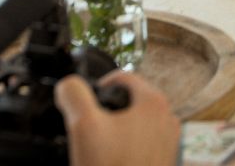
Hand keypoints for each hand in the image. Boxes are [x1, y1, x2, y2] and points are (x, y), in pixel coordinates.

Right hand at [57, 71, 180, 165]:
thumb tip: (67, 85)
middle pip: (129, 102)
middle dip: (106, 113)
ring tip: (98, 150)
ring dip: (114, 133)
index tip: (83, 103)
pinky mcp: (163, 161)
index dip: (97, 87)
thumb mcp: (83, 125)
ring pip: (134, 125)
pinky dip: (124, 149)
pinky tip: (109, 162)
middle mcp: (166, 119)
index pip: (122, 77)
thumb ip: (73, 95)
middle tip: (89, 131)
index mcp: (153, 102)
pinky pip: (140, 145)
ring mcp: (167, 142)